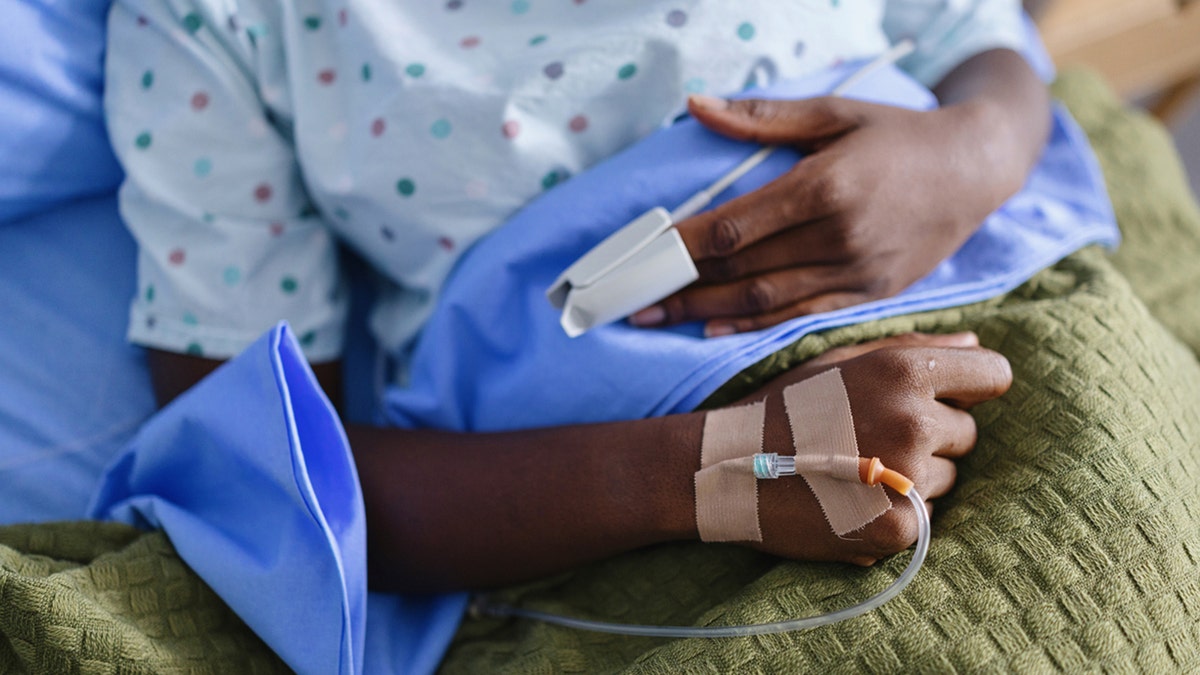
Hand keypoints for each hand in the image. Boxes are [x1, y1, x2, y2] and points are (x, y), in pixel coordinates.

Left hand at [630, 94, 1026, 336]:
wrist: (977, 169)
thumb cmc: (899, 134)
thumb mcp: (833, 113)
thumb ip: (760, 119)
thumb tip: (695, 105)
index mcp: (825, 187)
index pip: (732, 227)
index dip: (679, 246)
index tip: (638, 256)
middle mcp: (839, 236)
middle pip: (740, 269)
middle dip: (679, 285)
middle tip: (629, 300)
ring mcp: (856, 272)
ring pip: (764, 299)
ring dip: (704, 311)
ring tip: (657, 318)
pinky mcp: (870, 295)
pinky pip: (800, 316)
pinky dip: (753, 325)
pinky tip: (712, 329)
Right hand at [736, 332, 1011, 564]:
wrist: (726, 469)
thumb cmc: (783, 407)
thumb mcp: (841, 361)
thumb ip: (913, 348)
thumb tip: (976, 345)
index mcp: (905, 370)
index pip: (994, 375)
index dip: (969, 388)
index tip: (942, 400)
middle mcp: (915, 419)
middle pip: (967, 432)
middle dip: (931, 437)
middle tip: (869, 441)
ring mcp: (910, 477)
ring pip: (948, 477)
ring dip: (915, 478)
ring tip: (855, 472)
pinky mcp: (900, 528)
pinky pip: (927, 518)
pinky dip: (897, 514)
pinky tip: (853, 502)